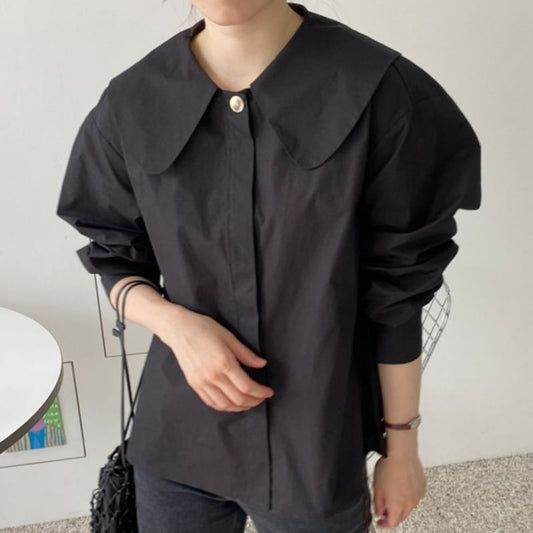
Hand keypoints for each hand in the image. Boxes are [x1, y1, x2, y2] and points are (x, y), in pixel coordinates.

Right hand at [159, 305, 274, 411]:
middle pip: (237, 399)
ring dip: (240, 407)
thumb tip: (262, 364)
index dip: (260, 392)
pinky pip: (211, 402)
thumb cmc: (203, 328)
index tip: (269, 392)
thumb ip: (246, 354)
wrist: (179, 329)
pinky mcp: (194, 384)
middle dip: (253, 401)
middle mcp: (212, 376)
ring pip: (224, 405)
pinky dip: (224, 406)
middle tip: (261, 398)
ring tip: (249, 403)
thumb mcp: (228, 336)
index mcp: (224, 363)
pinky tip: (232, 403)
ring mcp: (201, 382)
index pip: (247, 386)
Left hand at [372, 451, 426, 528]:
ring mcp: (418, 495)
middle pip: (401, 516)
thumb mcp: (376, 487)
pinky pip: (415, 496)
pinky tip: (402, 485)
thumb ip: (378, 503)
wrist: (401, 452)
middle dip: (392, 515)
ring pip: (409, 506)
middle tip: (385, 509)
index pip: (392, 523)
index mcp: (397, 506)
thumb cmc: (389, 466)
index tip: (380, 522)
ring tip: (393, 493)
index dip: (384, 524)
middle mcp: (410, 503)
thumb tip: (379, 512)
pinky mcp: (422, 487)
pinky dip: (408, 495)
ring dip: (401, 504)